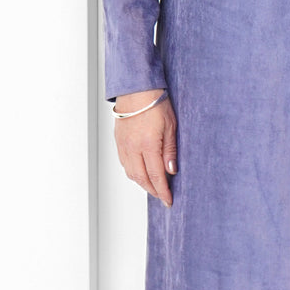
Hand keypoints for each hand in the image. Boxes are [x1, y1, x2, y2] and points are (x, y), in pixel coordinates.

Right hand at [113, 90, 177, 206]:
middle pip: (142, 178)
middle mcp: (133, 147)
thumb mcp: (171, 126)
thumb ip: (170, 150)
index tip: (168, 200)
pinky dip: (133, 172)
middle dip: (153, 190)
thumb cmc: (156, 103)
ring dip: (143, 183)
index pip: (156, 175)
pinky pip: (125, 163)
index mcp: (148, 144)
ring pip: (131, 173)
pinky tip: (141, 172)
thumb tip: (171, 170)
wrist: (136, 89)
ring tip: (154, 187)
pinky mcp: (119, 141)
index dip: (163, 190)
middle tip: (163, 196)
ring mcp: (124, 145)